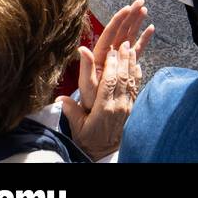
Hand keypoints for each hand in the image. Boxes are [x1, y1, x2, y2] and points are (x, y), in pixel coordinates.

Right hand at [59, 41, 139, 159]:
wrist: (104, 152)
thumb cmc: (88, 140)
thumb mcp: (77, 127)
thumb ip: (71, 111)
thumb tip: (59, 98)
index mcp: (104, 108)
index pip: (110, 82)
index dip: (112, 65)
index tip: (111, 51)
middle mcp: (119, 105)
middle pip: (123, 78)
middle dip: (123, 59)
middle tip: (123, 44)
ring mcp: (128, 106)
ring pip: (132, 81)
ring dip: (132, 63)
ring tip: (131, 49)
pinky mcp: (132, 108)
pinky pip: (137, 88)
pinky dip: (137, 75)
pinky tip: (137, 65)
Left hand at [78, 0, 153, 106]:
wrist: (97, 117)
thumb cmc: (90, 103)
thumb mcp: (87, 87)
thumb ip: (86, 68)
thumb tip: (81, 49)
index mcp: (100, 57)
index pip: (109, 34)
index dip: (118, 21)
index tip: (127, 8)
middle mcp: (109, 56)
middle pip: (121, 32)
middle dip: (130, 16)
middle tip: (140, 1)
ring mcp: (118, 60)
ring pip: (129, 37)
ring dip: (136, 23)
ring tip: (144, 10)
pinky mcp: (125, 66)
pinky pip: (136, 49)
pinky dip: (143, 39)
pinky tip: (150, 29)